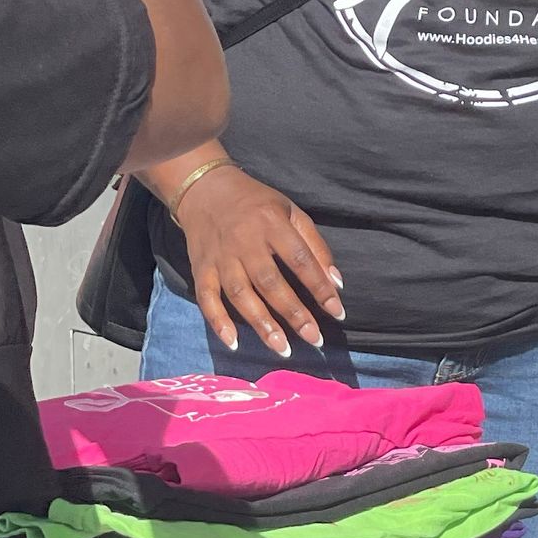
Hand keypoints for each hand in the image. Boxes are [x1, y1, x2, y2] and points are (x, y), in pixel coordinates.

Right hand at [174, 164, 344, 356]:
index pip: (300, 260)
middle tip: (315, 339)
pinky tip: (233, 343)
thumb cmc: (256, 204)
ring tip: (283, 348)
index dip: (320, 287)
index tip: (338, 313)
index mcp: (272, 223)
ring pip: (240, 294)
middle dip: (294, 314)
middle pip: (270, 282)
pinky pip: (207, 298)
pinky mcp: (200, 268)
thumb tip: (336, 282)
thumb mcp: (291, 212)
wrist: (204, 189)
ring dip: (262, 324)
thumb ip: (315, 245)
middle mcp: (245, 241)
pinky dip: (218, 321)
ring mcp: (220, 257)